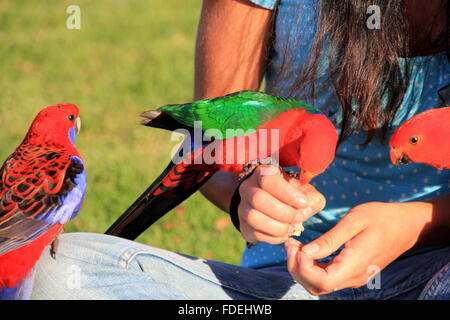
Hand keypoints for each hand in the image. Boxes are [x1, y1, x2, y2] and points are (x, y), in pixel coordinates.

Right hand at [237, 165, 325, 243]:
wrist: (272, 206)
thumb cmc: (290, 195)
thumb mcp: (303, 191)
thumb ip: (311, 198)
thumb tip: (307, 207)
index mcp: (262, 174)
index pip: (268, 180)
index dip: (286, 193)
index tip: (303, 203)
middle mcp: (248, 188)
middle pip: (258, 199)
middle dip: (284, 212)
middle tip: (299, 217)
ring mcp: (242, 207)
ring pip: (253, 217)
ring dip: (278, 226)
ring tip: (292, 227)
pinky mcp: (244, 225)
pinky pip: (255, 233)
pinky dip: (274, 237)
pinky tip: (285, 234)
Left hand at [285, 201, 431, 294]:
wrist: (406, 225)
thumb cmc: (382, 218)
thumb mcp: (354, 221)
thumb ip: (330, 239)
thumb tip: (306, 252)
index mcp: (355, 265)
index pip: (321, 281)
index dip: (302, 268)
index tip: (295, 246)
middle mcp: (353, 277)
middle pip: (316, 286)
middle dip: (297, 268)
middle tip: (290, 244)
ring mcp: (353, 277)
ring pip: (319, 284)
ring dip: (302, 268)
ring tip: (294, 245)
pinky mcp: (352, 272)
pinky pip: (326, 277)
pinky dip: (311, 267)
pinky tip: (305, 250)